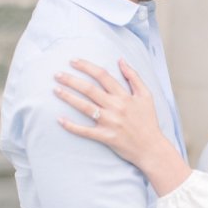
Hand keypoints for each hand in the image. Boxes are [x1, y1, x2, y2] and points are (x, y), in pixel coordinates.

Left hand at [54, 58, 189, 193]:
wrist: (151, 147)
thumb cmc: (148, 121)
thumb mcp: (146, 95)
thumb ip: (134, 77)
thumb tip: (121, 60)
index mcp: (124, 96)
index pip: (103, 76)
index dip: (86, 66)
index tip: (73, 61)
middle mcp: (116, 107)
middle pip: (89, 89)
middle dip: (71, 80)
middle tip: (57, 75)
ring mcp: (109, 122)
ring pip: (84, 107)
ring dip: (68, 97)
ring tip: (55, 90)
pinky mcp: (105, 136)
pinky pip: (84, 131)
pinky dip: (71, 126)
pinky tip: (60, 120)